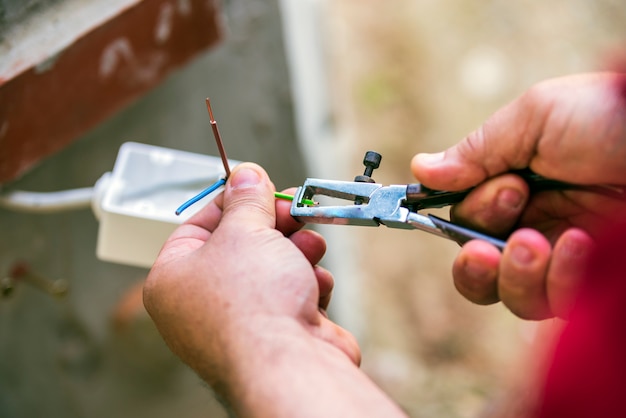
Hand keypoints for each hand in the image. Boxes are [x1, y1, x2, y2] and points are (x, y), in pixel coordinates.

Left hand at [143, 163, 361, 409]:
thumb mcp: (245, 231)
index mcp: (173, 279)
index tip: (259, 184)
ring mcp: (240, 322)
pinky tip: (315, 284)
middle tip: (296, 206)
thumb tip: (245, 174)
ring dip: (296, 252)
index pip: (199, 225)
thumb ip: (246, 199)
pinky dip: (307, 283)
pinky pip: (290, 293)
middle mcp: (201, 304)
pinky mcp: (276, 333)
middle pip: (241, 245)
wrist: (291, 364)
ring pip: (272, 267)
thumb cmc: (253, 303)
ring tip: (310, 247)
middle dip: (274, 225)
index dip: (233, 201)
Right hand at [411, 73, 625, 319]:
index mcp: (516, 183)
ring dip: (513, 273)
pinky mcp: (594, 283)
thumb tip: (420, 169)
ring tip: (535, 242)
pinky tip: (580, 245)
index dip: (463, 217)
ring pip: (512, 296)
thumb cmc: (612, 115)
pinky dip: (557, 279)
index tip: (493, 190)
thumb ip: (476, 150)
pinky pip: (554, 304)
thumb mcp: (535, 118)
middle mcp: (536, 223)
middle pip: (479, 269)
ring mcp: (566, 257)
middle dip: (476, 258)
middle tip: (495, 235)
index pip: (464, 220)